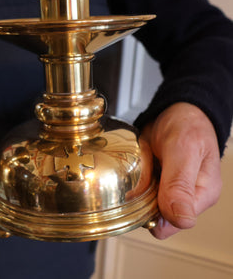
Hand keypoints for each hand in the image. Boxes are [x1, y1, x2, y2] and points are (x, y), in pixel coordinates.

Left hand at [140, 102, 221, 238]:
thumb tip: (182, 221)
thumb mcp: (184, 150)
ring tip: (146, 163)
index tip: (146, 188)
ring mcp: (171, 190)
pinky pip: (139, 190)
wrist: (177, 112)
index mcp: (202, 195)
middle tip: (147, 169)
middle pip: (155, 216)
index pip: (172, 223)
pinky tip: (142, 164)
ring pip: (143, 204)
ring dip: (137, 186)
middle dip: (143, 196)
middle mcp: (187, 197)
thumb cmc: (187, 126)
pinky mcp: (158, 183)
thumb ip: (181, 185)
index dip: (154, 212)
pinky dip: (134, 179)